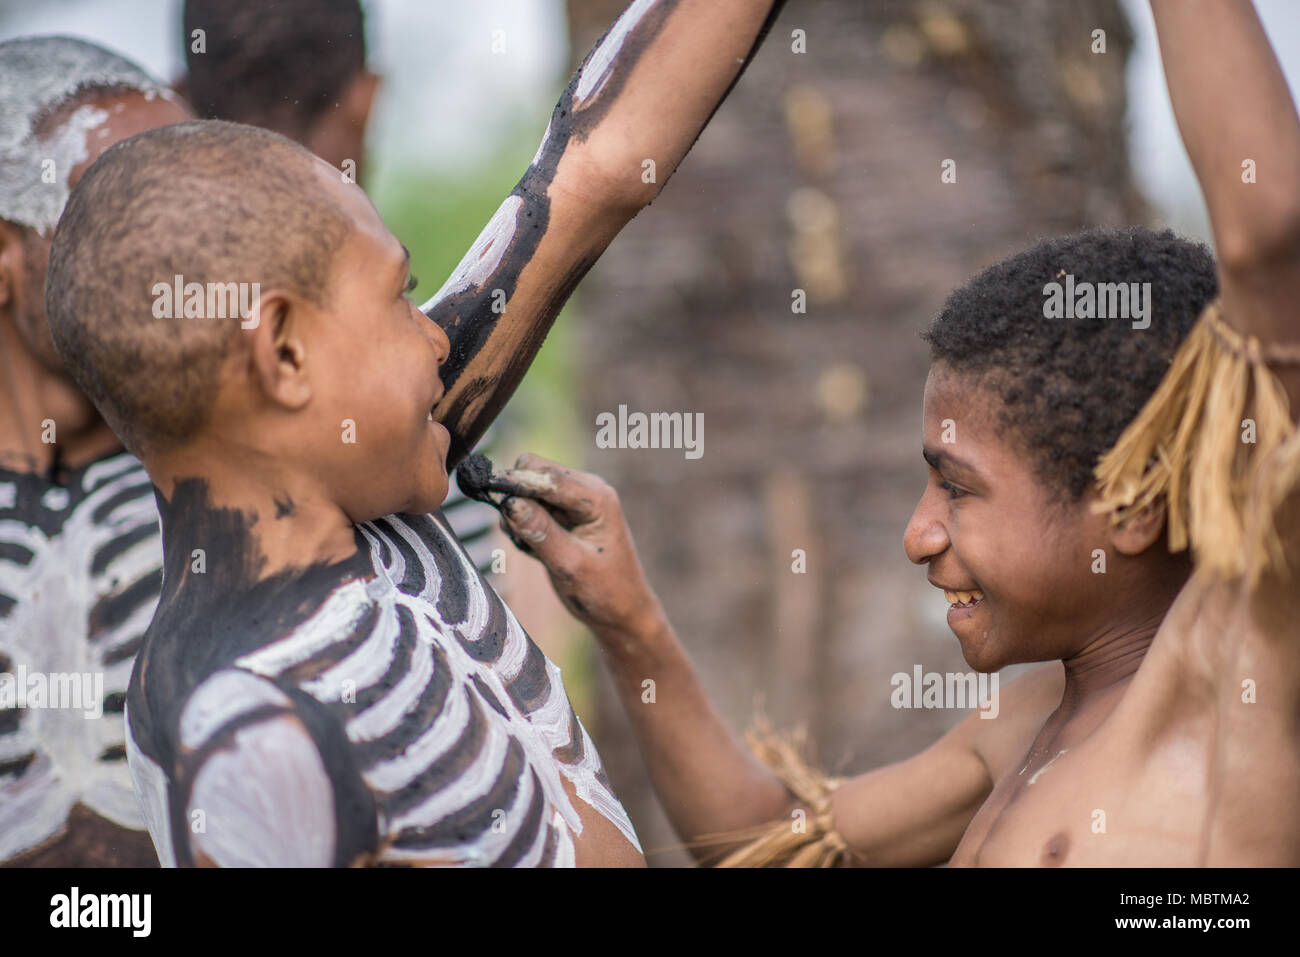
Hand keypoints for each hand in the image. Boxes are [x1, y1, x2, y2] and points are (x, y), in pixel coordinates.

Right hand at [496, 453, 664, 637]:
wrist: (618, 611)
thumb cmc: (604, 590)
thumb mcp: (570, 565)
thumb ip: (540, 532)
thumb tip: (510, 503)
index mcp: (597, 498)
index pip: (549, 477)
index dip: (515, 480)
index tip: (484, 485)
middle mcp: (586, 491)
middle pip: (535, 470)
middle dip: (515, 495)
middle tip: (514, 533)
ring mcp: (573, 501)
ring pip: (528, 488)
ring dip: (517, 513)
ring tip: (532, 548)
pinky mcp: (562, 515)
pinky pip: (529, 507)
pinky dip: (522, 525)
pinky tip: (535, 549)